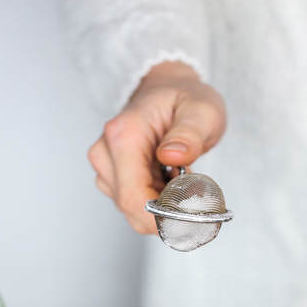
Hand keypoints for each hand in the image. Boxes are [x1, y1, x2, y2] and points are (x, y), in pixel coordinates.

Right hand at [88, 61, 226, 233]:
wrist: (167, 90)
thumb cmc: (184, 99)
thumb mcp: (202, 110)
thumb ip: (190, 134)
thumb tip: (172, 156)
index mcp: (123, 135)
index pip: (133, 197)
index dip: (162, 216)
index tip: (191, 215)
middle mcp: (105, 153)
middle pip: (131, 208)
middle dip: (165, 210)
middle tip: (192, 189)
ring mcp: (105, 166)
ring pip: (132, 210)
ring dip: (161, 204)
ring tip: (178, 176)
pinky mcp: (110, 177)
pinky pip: (133, 204)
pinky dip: (155, 200)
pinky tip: (167, 180)